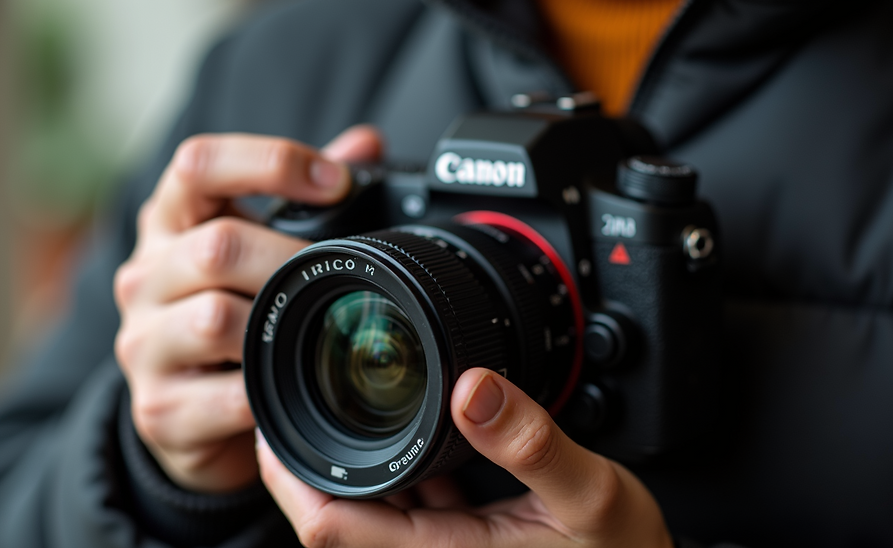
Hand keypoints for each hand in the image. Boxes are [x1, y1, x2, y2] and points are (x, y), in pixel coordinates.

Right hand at [114, 126, 382, 491]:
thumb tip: (365, 144)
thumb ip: (307, 193)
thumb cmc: (229, 310)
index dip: (270, 162)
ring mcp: (145, 344)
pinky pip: (228, 396)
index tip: (337, 180)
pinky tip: (294, 386)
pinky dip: (273, 392)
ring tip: (314, 331)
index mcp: (170, 224)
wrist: (187, 411)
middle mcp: (145, 278)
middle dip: (291, 258)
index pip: (198, 165)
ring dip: (279, 324)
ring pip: (214, 318)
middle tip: (340, 274)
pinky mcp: (160, 409)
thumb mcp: (258, 243)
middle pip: (215, 246)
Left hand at [258, 368, 674, 546]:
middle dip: (304, 463)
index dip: (291, 475)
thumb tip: (474, 385)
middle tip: (288, 399)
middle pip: (334, 518)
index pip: (333, 526)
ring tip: (334, 405)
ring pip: (367, 509)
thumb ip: (534, 445)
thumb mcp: (593, 495)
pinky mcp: (457, 540)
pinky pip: (404, 505)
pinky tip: (404, 430)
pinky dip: (391, 468)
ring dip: (343, 464)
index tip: (273, 422)